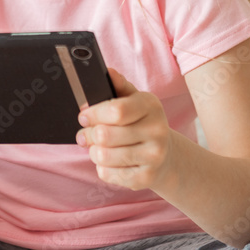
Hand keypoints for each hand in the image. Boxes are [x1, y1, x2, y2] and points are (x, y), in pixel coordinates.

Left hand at [76, 67, 174, 190]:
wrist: (165, 156)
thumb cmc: (141, 122)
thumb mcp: (133, 99)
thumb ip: (118, 85)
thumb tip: (107, 71)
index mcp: (151, 106)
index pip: (115, 110)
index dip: (93, 113)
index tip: (84, 116)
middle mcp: (157, 131)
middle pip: (104, 135)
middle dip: (88, 134)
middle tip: (86, 134)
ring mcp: (153, 156)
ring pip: (103, 156)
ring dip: (93, 152)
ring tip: (98, 147)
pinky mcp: (146, 178)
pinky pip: (107, 174)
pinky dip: (102, 168)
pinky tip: (110, 161)